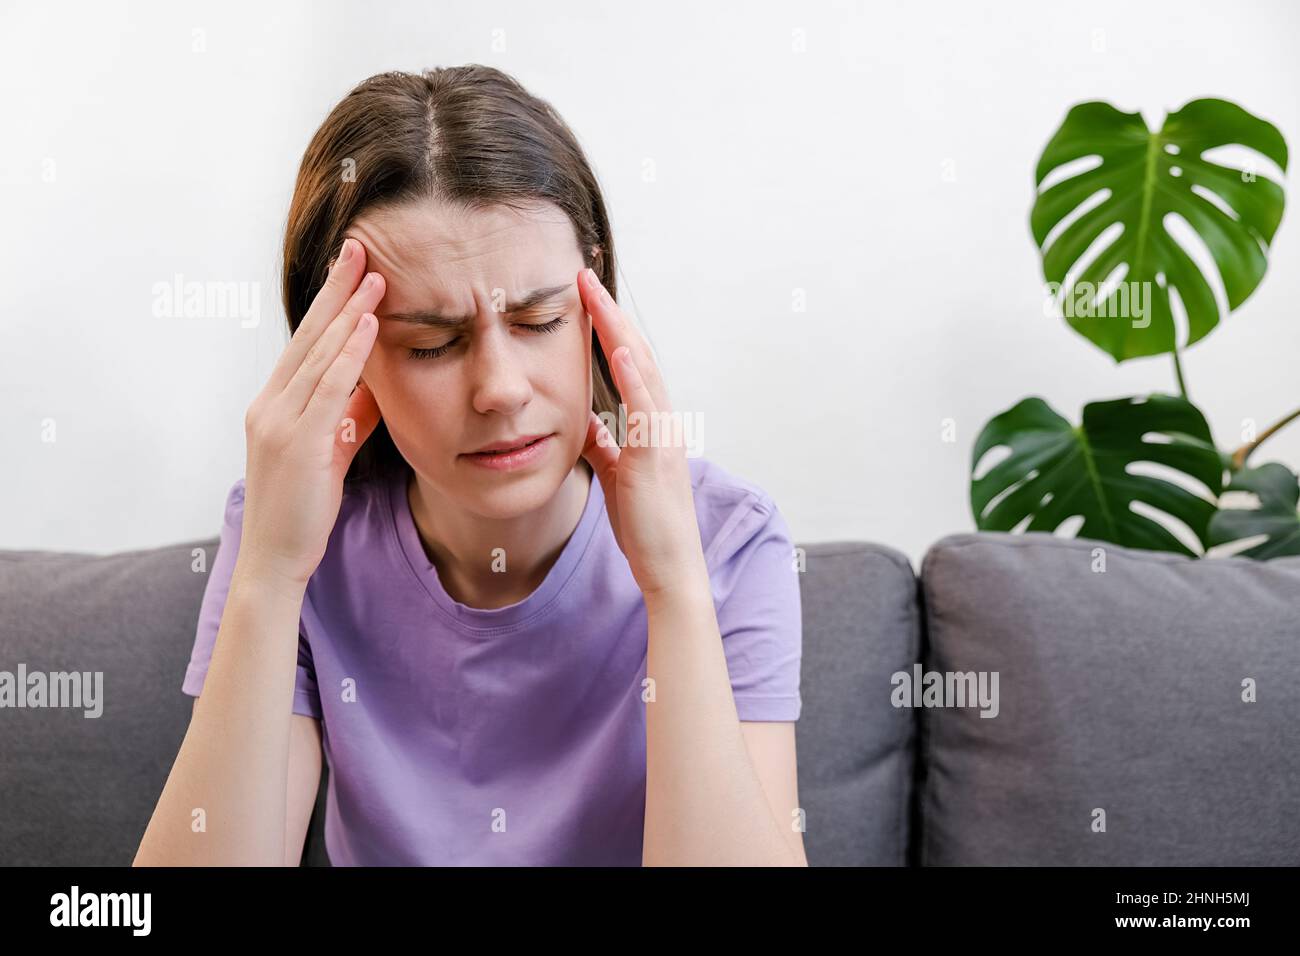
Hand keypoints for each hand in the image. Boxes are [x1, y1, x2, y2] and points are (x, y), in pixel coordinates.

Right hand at [239, 237, 384, 587]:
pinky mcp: (298, 443)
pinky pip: (328, 388)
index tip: (352, 269)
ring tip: (374, 275)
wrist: (276, 558)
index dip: (329, 304)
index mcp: (274, 404)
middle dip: (336, 290)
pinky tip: (368, 325)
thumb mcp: (330, 452)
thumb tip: (375, 386)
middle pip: (308, 335)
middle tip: (360, 248)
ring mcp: (279, 421)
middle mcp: (269, 404)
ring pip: (319, 354)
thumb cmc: (303, 508)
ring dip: (348, 311)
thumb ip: (348, 417)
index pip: (305, 343)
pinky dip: (349, 353)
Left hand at [577, 268, 706, 597]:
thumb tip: (587, 423)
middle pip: (635, 354)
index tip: (584, 297)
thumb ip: (605, 446)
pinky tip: (616, 348)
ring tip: (595, 295)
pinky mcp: (656, 456)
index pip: (627, 364)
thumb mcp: (617, 476)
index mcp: (650, 425)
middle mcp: (662, 422)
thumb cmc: (645, 526)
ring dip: (617, 330)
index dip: (606, 329)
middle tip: (584, 277)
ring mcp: (662, 436)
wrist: (668, 567)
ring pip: (641, 370)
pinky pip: (645, 408)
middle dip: (610, 314)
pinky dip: (632, 375)